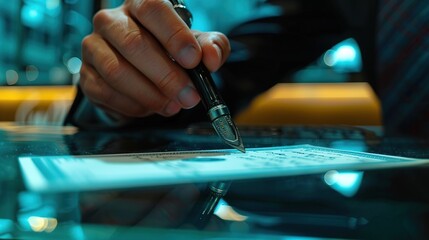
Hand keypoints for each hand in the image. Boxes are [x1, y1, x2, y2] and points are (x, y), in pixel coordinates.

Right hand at [79, 0, 229, 118]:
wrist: (140, 70)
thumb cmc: (169, 51)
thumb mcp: (196, 45)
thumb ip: (211, 46)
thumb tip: (211, 57)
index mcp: (140, 5)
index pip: (153, 9)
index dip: (174, 35)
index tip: (193, 61)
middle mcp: (111, 21)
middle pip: (133, 43)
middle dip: (166, 75)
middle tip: (189, 96)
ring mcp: (93, 47)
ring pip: (117, 71)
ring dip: (150, 94)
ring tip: (173, 105)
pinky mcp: (86, 75)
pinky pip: (106, 92)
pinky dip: (133, 106)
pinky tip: (151, 107)